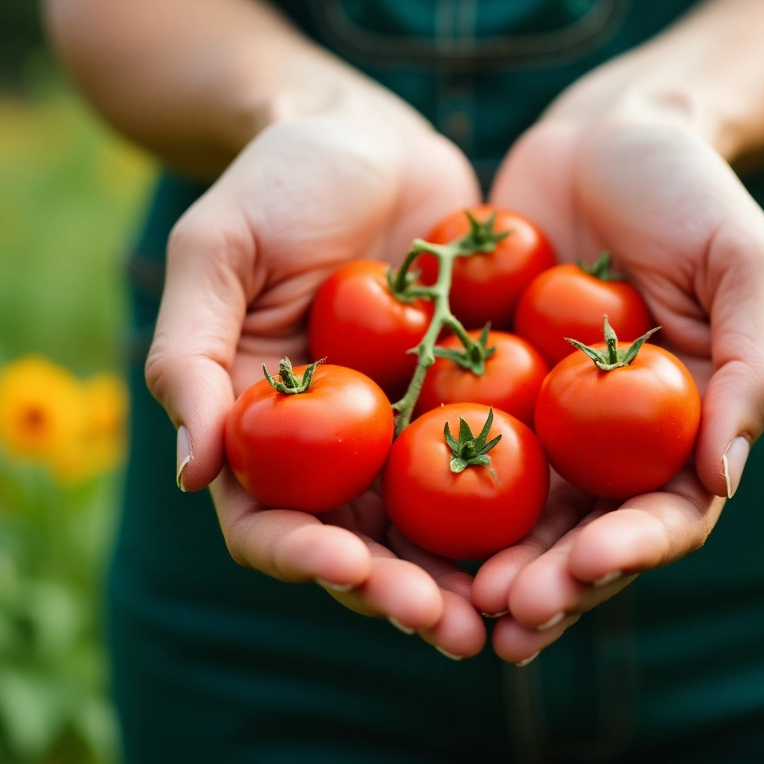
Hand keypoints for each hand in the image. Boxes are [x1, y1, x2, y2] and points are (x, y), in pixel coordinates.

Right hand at [145, 105, 489, 658]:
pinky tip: (572, 536)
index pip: (269, 521)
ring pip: (435, 531)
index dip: (303, 555)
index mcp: (259, 430)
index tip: (348, 566)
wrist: (371, 133)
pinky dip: (527, 511)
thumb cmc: (277, 180)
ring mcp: (404, 434)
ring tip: (518, 612)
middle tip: (453, 629)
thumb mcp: (218, 248)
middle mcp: (332, 452)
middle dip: (403, 595)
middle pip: (362, 549)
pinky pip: (499, 466)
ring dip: (470, 580)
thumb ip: (192, 353)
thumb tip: (192, 473)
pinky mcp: (469, 402)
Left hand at [476, 81, 763, 661]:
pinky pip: (444, 452)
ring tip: (442, 604)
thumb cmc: (688, 190)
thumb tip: (722, 480)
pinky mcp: (476, 392)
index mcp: (681, 434)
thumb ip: (749, 366)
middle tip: (501, 615)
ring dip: (479, 569)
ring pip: (508, 521)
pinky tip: (383, 528)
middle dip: (546, 586)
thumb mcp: (743, 262)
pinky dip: (422, 498)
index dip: (629, 553)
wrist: (601, 132)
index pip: (662, 518)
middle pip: (579, 541)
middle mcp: (608, 449)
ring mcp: (540, 426)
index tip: (585, 566)